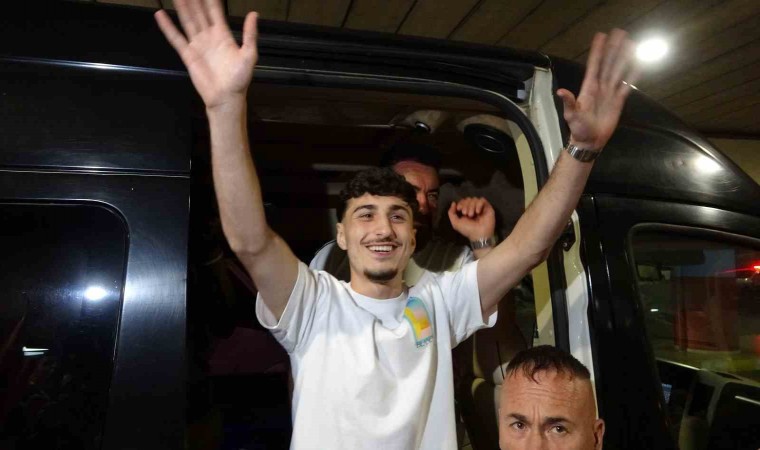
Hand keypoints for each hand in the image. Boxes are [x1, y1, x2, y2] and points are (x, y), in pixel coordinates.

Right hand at [154, 0, 258, 108]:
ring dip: (182, 8)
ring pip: (188, 21)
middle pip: (199, 13)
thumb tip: (254, 14)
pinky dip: (168, 27)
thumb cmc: (239, 79)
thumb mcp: (249, 55)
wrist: (226, 98)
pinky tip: (161, 15)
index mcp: (223, 35)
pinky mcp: (188, 55)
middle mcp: (209, 37)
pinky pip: (176, 38)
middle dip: (194, 0)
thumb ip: (250, 34)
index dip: (209, 0)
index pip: (215, 12)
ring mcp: (197, 45)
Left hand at [447, 197, 495, 241]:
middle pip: (468, 199)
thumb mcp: (455, 223)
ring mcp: (481, 208)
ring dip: (471, 206)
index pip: (463, 201)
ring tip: (471, 215)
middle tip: (465, 213)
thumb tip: (453, 203)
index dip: (461, 203)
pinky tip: (477, 212)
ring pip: (475, 199)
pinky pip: (482, 200)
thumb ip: (451, 213)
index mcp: (467, 211)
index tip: (459, 209)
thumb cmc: (468, 230)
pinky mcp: (488, 208)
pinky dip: (478, 204)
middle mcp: (474, 208)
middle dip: (465, 204)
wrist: (479, 235)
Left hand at [556, 29, 638, 149]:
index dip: (597, 51)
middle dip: (614, 48)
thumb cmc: (579, 128)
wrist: (590, 141)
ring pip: (618, 71)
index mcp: (589, 87)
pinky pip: (627, 85)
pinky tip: (638, 65)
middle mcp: (600, 86)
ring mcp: (610, 92)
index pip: (594, 65)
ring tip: (631, 44)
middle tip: (620, 33)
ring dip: (624, 58)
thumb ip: (569, 102)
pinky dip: (633, 75)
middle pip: (608, 63)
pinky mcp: (618, 101)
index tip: (601, 36)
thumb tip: (561, 91)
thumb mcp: (572, 115)